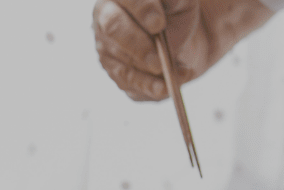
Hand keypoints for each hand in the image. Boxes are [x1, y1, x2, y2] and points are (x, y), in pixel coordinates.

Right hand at [93, 0, 211, 100]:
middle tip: (159, 59)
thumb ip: (172, 1)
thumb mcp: (178, 3)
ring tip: (169, 76)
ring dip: (146, 71)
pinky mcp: (112, 67)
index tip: (159, 24)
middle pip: (114, 29)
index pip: (127, 0)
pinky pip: (127, 80)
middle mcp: (105, 17)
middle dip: (138, 46)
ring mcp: (105, 45)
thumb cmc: (172, 13)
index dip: (142, 11)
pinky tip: (164, 87)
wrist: (172, 34)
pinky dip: (148, 86)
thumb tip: (164, 10)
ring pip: (120, 59)